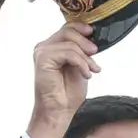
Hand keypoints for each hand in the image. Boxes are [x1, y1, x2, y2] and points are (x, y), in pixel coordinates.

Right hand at [27, 22, 99, 137]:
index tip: (93, 34)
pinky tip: (86, 74)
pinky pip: (68, 53)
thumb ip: (79, 49)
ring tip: (91, 69)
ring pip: (70, 42)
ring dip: (85, 57)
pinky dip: (81, 63)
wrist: (59, 110)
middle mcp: (43, 48)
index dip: (81, 28)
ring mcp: (41, 53)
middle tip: (95, 54)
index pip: (66, 27)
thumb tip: (90, 35)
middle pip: (68, 31)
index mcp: (51, 47)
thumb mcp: (79, 64)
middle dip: (85, 42)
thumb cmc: (67, 91)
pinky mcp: (42, 60)